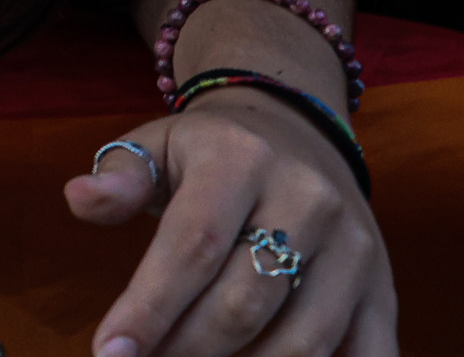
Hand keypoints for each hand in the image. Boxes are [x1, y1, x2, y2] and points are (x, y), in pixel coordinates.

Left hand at [72, 90, 389, 356]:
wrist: (295, 130)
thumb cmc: (207, 151)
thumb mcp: (156, 144)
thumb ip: (120, 176)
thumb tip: (80, 198)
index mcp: (240, 159)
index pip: (192, 245)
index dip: (150, 307)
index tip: (110, 353)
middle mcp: (308, 200)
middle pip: (244, 302)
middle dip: (186, 349)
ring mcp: (355, 250)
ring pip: (303, 340)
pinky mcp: (383, 291)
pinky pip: (369, 356)